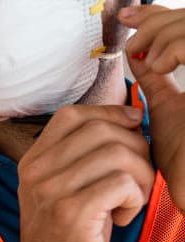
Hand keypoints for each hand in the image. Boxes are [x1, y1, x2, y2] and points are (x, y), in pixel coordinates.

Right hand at [13, 104, 153, 241]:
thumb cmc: (66, 240)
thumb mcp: (63, 191)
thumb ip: (82, 157)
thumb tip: (130, 118)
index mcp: (32, 163)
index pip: (73, 115)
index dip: (109, 114)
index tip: (132, 130)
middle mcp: (36, 173)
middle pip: (102, 130)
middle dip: (135, 150)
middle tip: (135, 182)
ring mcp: (51, 192)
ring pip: (119, 154)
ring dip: (140, 178)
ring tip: (130, 203)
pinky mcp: (72, 213)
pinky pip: (123, 182)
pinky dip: (136, 198)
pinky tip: (124, 218)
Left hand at [122, 4, 184, 206]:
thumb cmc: (183, 161)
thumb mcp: (166, 112)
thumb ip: (157, 83)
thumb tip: (138, 58)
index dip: (158, 16)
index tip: (128, 17)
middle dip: (157, 22)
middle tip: (133, 37)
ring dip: (163, 35)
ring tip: (148, 61)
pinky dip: (173, 46)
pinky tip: (159, 66)